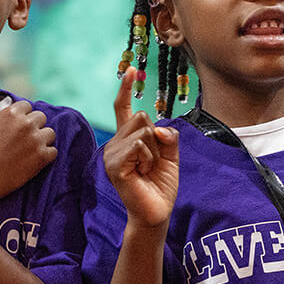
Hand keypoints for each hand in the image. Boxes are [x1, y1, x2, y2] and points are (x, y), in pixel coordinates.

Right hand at [0, 100, 57, 212]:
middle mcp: (26, 124)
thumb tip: (6, 117)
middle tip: (25, 138)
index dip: (23, 116)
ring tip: (31, 149)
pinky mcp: (42, 157)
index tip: (18, 126)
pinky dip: (46, 156)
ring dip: (43, 140)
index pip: (27, 106)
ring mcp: (36, 140)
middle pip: (41, 117)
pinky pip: (53, 151)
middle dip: (34, 126)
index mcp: (11, 114)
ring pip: (50, 133)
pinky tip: (35, 160)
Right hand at [102, 69, 179, 227]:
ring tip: (148, 169)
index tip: (131, 70)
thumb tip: (159, 128)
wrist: (156, 212)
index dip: (125, 89)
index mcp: (127, 139)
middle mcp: (115, 143)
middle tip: (153, 160)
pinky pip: (139, 146)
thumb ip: (168, 137)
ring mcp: (111, 154)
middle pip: (141, 117)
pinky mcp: (114, 165)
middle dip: (156, 136)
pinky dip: (149, 158)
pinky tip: (144, 173)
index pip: (123, 109)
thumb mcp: (171, 156)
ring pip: (143, 130)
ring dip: (154, 151)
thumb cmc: (161, 185)